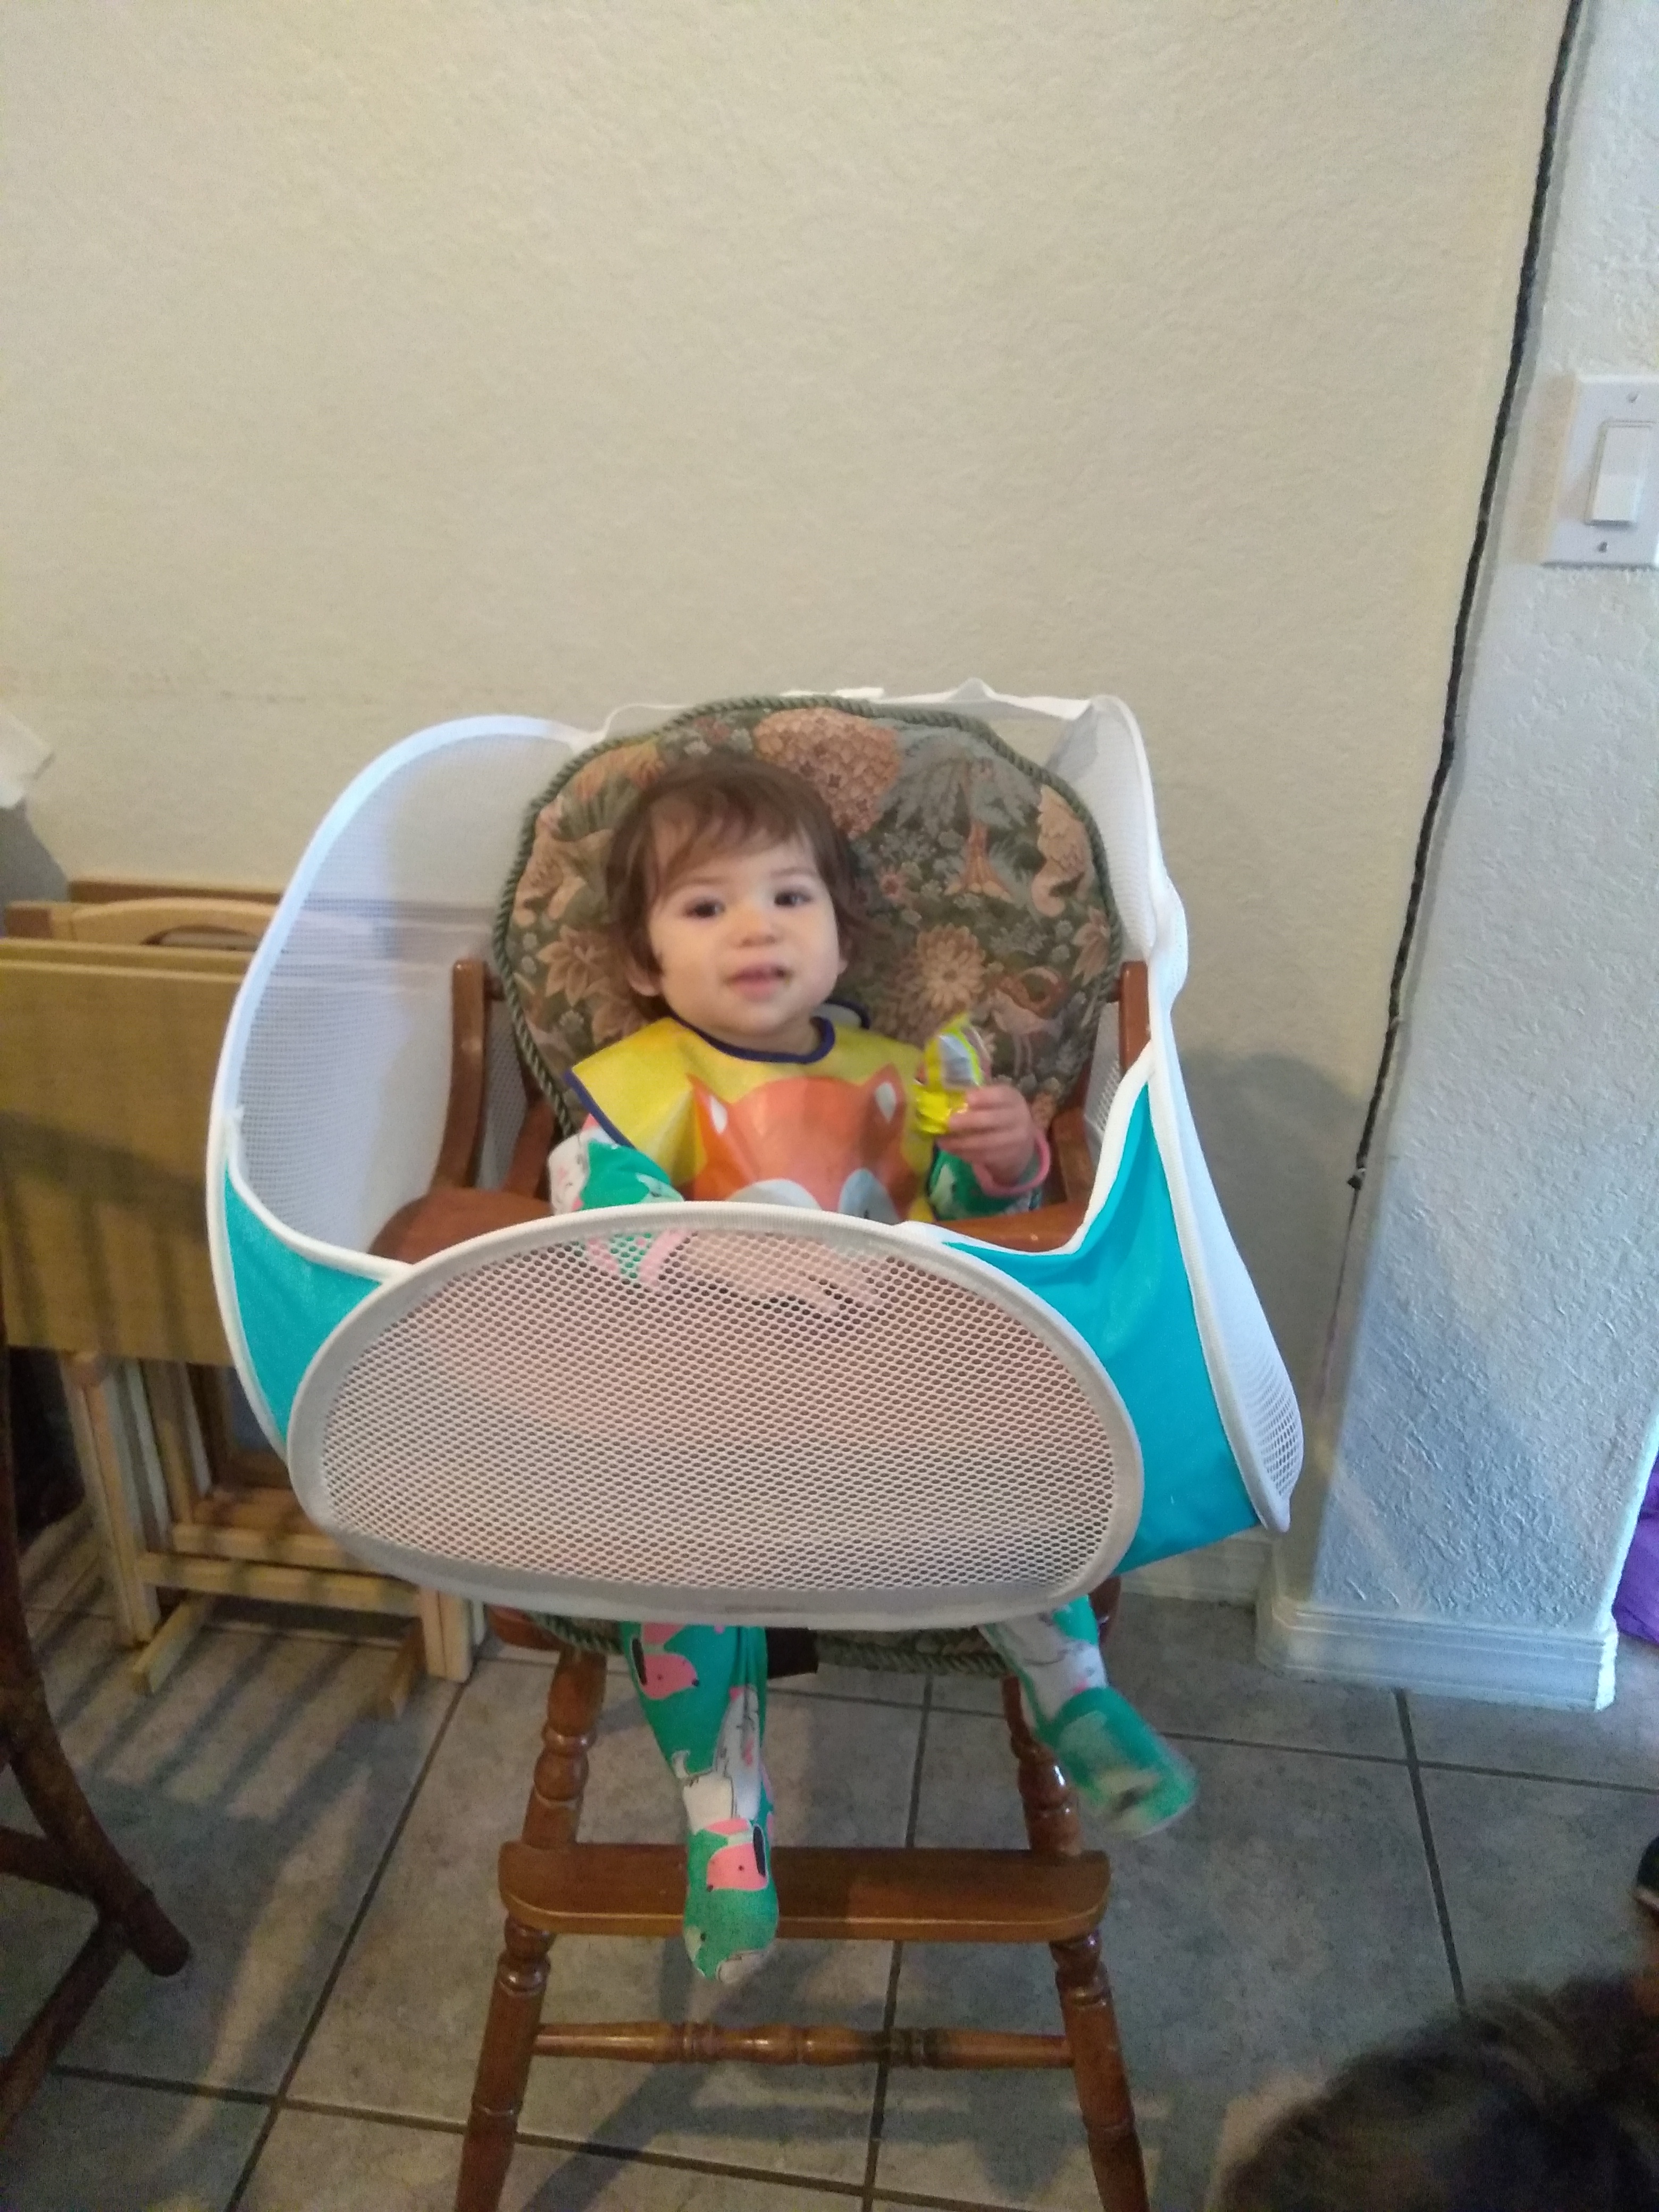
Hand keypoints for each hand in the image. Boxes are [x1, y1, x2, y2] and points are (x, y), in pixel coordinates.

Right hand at [676, 1231, 881, 1316]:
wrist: (717, 1250)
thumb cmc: (748, 1254)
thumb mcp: (780, 1251)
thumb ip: (803, 1259)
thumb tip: (827, 1281)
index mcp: (804, 1242)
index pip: (843, 1249)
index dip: (866, 1260)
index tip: (887, 1272)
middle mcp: (802, 1250)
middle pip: (842, 1261)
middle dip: (866, 1276)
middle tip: (886, 1293)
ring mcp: (789, 1263)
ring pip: (830, 1272)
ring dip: (854, 1286)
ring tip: (872, 1301)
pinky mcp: (775, 1279)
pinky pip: (804, 1288)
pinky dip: (821, 1298)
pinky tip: (835, 1309)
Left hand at [945, 1083, 1040, 1188]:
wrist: (1021, 1139)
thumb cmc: (1000, 1113)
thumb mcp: (996, 1101)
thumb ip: (978, 1098)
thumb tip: (950, 1098)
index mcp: (1013, 1099)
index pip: (1001, 1096)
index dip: (984, 1097)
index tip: (966, 1098)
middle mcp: (1018, 1118)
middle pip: (992, 1120)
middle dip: (969, 1122)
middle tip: (949, 1123)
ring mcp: (1015, 1140)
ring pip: (986, 1143)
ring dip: (961, 1143)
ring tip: (943, 1141)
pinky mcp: (1008, 1157)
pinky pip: (984, 1157)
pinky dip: (965, 1154)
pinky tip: (953, 1150)